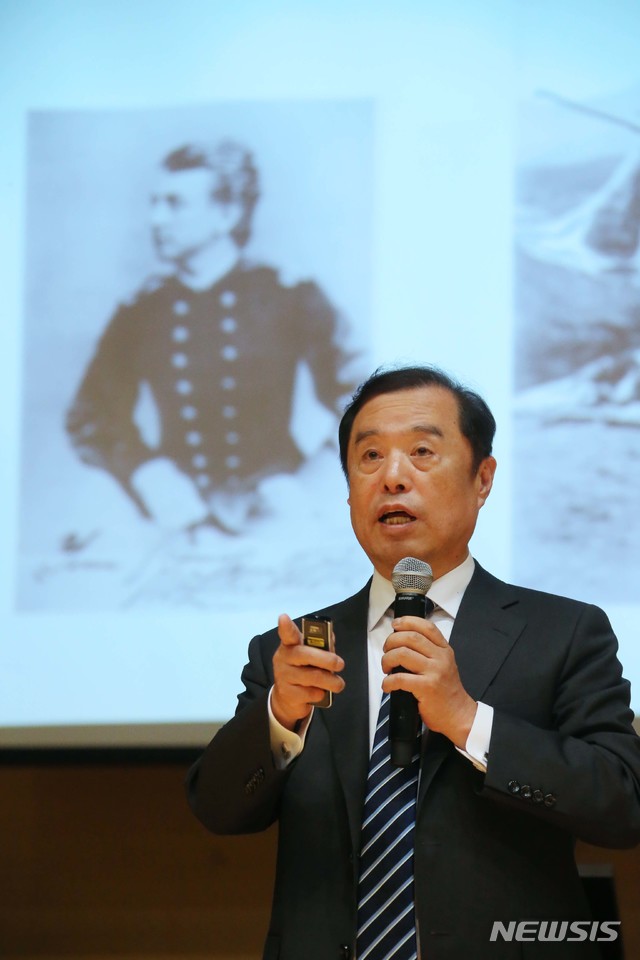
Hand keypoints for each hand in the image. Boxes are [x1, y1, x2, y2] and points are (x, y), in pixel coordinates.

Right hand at [271, 614, 344, 730]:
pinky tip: (320, 693)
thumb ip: (321, 646)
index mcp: (290, 645)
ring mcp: (283, 676)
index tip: (284, 618)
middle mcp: (283, 658)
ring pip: (312, 677)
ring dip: (330, 681)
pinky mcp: (287, 694)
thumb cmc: (304, 671)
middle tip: (340, 664)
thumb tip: (331, 637)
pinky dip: (320, 694)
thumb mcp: (312, 656)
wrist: (288, 699)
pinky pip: (310, 693)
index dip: (286, 626)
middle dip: (326, 659)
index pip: (287, 634)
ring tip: (338, 684)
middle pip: (304, 655)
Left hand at [382, 615, 476, 748]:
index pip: (427, 627)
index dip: (408, 621)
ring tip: (386, 668)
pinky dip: (388, 682)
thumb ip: (429, 652)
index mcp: (444, 650)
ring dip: (387, 659)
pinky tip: (388, 686)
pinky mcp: (427, 687)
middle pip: (410, 637)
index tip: (395, 625)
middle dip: (391, 641)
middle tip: (386, 651)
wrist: (459, 715)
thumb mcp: (443, 665)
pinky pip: (400, 678)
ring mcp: (435, 672)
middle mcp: (441, 658)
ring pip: (403, 654)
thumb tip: (401, 641)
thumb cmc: (446, 691)